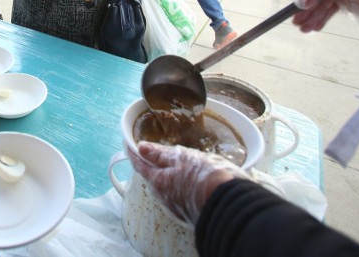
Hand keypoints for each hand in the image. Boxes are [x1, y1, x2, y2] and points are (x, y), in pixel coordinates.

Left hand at [128, 142, 247, 225]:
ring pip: (166, 188)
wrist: (230, 206)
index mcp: (158, 181)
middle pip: (152, 178)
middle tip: (151, 153)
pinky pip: (179, 196)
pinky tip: (189, 180)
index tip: (129, 145)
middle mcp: (164, 198)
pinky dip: (180, 185)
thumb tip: (141, 148)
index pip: (140, 165)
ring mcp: (177, 207)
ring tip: (173, 165)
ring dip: (167, 176)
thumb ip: (161, 154)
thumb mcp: (183, 158)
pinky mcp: (190, 212)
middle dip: (151, 165)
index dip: (133, 153)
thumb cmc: (206, 178)